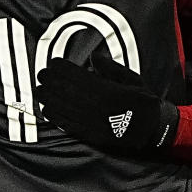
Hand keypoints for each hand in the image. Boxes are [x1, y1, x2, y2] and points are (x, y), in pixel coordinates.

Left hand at [35, 57, 179, 152]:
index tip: (53, 63)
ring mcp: (92, 122)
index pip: (78, 77)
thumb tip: (94, 56)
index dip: (62, 69)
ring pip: (64, 108)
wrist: (153, 130)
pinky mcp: (90, 135)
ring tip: (39, 90)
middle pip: (66, 91)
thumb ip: (111, 68)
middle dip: (51, 82)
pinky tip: (47, 110)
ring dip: (48, 98)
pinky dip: (55, 117)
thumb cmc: (143, 102)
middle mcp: (97, 107)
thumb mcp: (132, 79)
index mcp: (108, 91)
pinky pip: (68, 125)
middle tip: (40, 74)